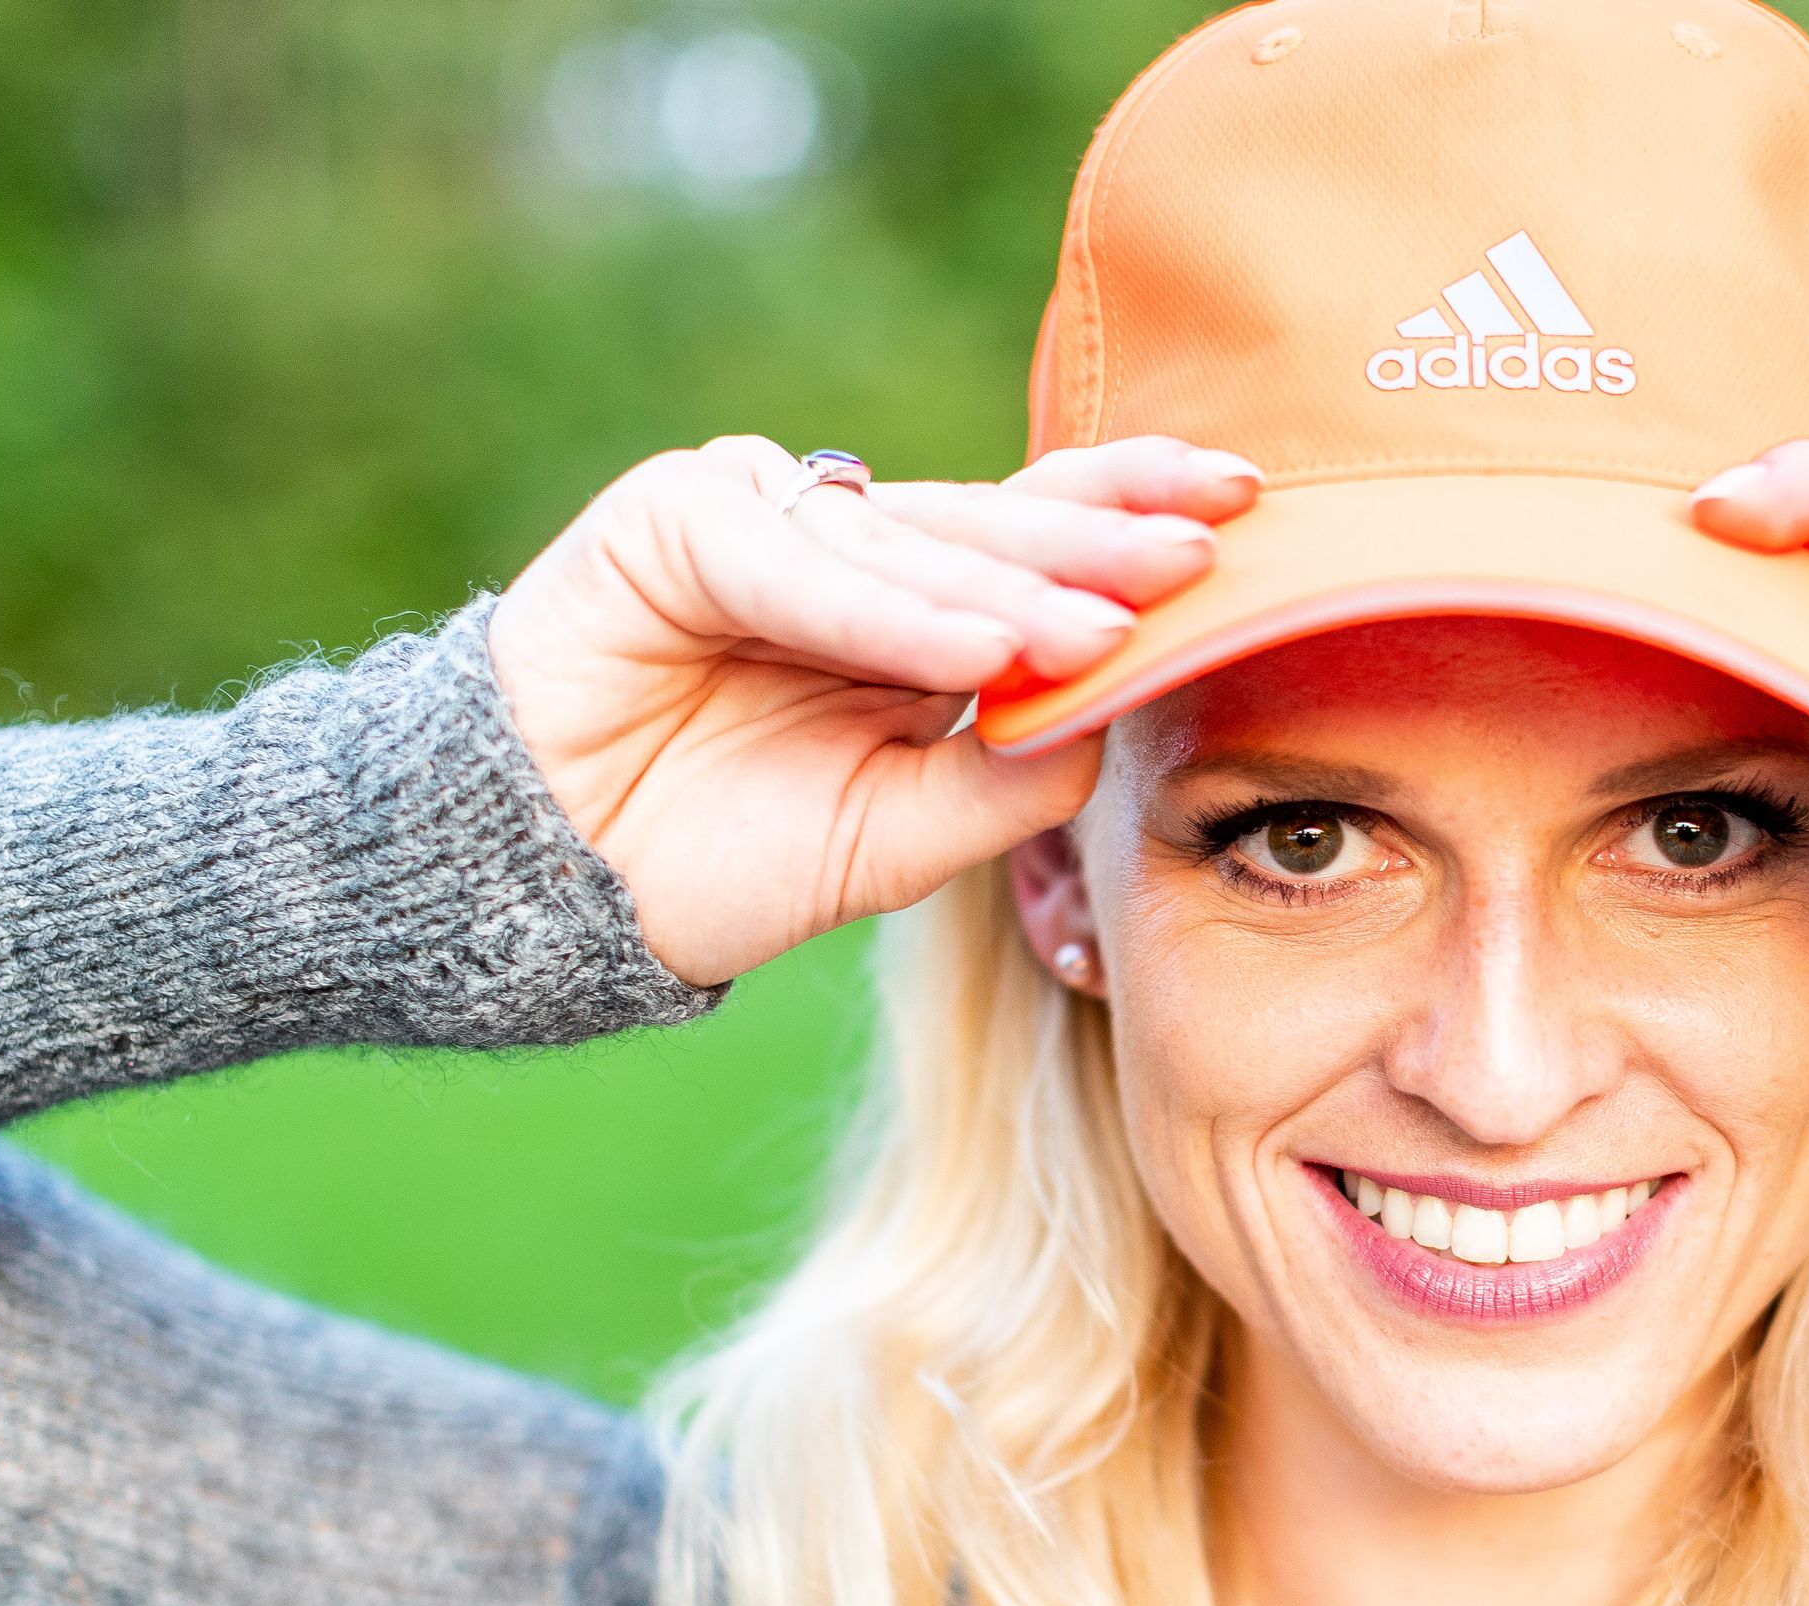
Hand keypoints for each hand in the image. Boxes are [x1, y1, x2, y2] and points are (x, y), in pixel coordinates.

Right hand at [487, 434, 1261, 984]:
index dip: (1133, 518)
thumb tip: (1119, 716)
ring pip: (913, 546)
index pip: (1041, 542)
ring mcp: (762, 515)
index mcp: (912, 605)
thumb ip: (1005, 774)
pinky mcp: (676, 518)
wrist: (561, 890)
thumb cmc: (728, 857)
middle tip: (1206, 546)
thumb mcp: (902, 833)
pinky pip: (804, 566)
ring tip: (1102, 629)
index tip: (1247, 511)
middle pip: (997, 524)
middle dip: (1103, 538)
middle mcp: (850, 545)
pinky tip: (976, 652)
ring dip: (1012, 589)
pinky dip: (892, 613)